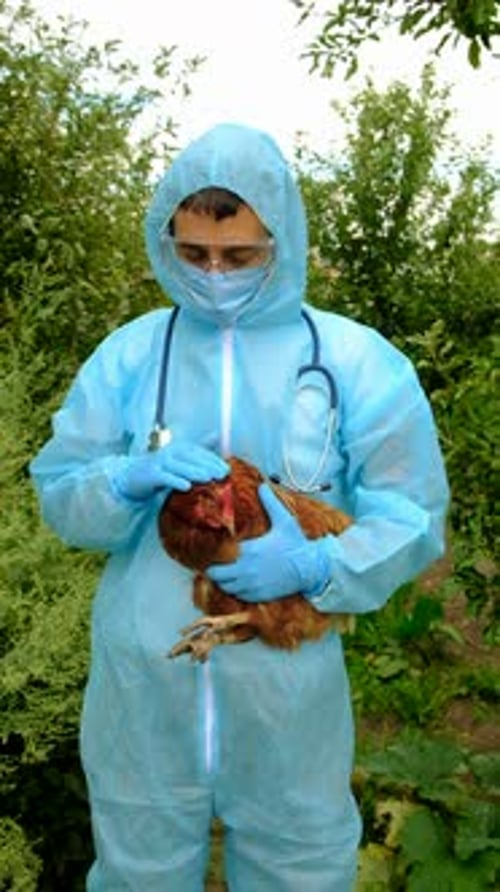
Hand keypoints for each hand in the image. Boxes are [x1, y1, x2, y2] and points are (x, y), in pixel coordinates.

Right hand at [114, 440, 228, 500]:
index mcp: (180, 448)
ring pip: (179, 467)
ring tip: (209, 479)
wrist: (133, 476)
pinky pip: (164, 477)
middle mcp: (170, 452)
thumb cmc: (162, 467)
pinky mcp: (151, 474)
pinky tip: (186, 487)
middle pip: (191, 457)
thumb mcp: (182, 457)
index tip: (228, 469)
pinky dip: (175, 481)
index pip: (199, 452)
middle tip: (222, 474)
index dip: (214, 459)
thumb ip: (200, 447)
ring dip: (194, 472)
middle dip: (208, 465)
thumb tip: (218, 435)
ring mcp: (159, 463)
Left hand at [207, 484, 331, 600]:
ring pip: (225, 586)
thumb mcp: (285, 520)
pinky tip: (242, 581)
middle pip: (216, 574)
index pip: (219, 555)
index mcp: (249, 550)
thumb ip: (271, 503)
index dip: (215, 553)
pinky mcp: (258, 596)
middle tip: (219, 563)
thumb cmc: (296, 544)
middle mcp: (246, 569)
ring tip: (229, 572)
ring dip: (225, 580)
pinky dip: (236, 590)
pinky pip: (238, 595)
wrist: (311, 569)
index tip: (216, 549)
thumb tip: (263, 486)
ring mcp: (252, 585)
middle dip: (215, 569)